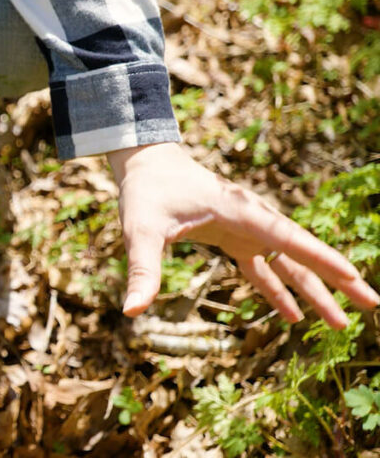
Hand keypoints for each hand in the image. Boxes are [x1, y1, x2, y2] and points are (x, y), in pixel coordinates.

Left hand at [106, 142, 378, 328]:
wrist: (144, 164)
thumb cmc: (145, 193)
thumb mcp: (141, 231)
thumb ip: (142, 270)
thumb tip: (130, 311)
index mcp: (240, 212)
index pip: (289, 239)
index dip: (322, 259)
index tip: (355, 276)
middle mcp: (251, 219)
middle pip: (301, 253)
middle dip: (337, 279)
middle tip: (372, 305)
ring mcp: (245, 229)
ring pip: (287, 263)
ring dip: (314, 291)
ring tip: (340, 322)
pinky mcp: (233, 237)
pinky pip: (263, 267)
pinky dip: (278, 290)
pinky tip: (291, 316)